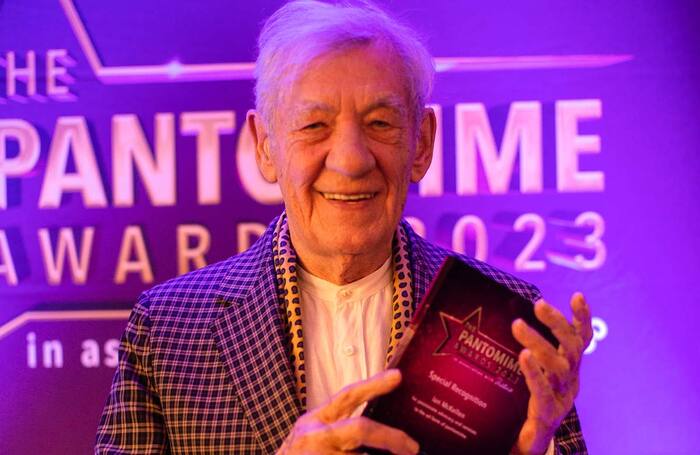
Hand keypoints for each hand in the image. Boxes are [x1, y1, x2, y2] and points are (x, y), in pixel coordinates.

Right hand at [277, 369, 419, 454]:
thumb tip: (380, 429)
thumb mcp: (313, 436)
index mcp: (317, 421)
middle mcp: (317, 436)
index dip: (374, 384)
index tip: (398, 376)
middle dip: (391, 437)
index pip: (348, 396)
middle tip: (412, 447)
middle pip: (361, 428)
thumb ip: (340, 428)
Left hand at [510, 293, 592, 454]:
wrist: (532, 439)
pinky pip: (543, 391)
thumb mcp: (535, 370)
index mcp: (569, 367)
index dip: (582, 317)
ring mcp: (562, 397)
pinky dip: (534, 371)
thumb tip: (508, 312)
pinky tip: (523, 356)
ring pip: (558, 367)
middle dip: (557, 323)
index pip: (581, 338)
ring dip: (540, 343)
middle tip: (538, 304)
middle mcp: (570, 379)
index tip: (577, 295)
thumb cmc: (531, 398)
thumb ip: (529, 347)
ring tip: (519, 325)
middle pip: (572, 348)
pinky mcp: (548, 414)